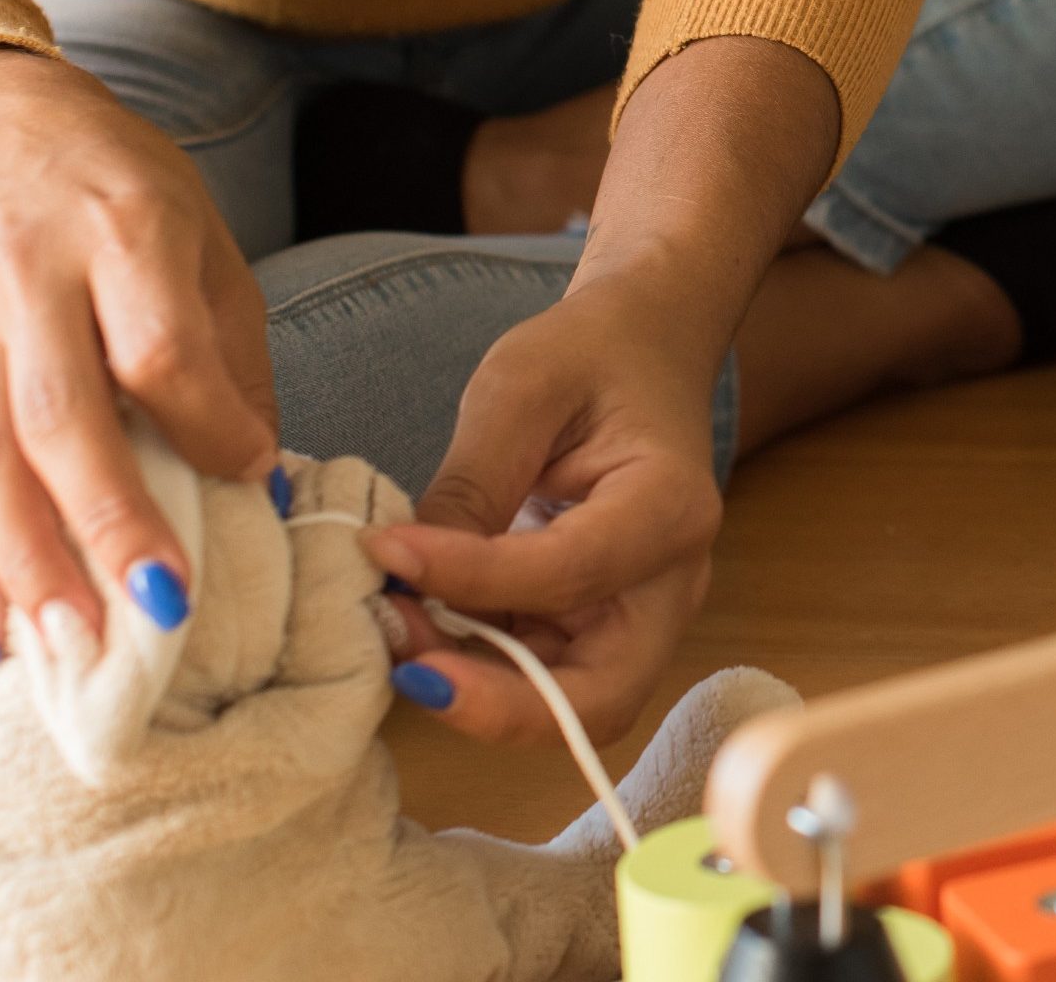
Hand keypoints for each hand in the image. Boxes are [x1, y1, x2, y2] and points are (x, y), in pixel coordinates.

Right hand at [0, 48, 279, 660]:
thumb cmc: (118, 187)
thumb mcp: (200, 235)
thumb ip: (230, 352)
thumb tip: (259, 475)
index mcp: (121, 235)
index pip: (158, 348)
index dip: (207, 424)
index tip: (254, 476)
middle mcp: (36, 288)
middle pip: (63, 416)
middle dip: (111, 518)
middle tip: (164, 605)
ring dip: (29, 563)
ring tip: (70, 644)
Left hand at [364, 270, 728, 745]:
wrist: (643, 350)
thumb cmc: (591, 355)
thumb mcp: (520, 388)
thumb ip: (471, 483)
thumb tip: (403, 573)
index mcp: (670, 507)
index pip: (570, 572)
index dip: (471, 578)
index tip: (383, 552)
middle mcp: (672, 584)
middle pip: (600, 696)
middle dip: (499, 704)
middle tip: (407, 669)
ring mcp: (642, 615)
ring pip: (569, 704)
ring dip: (479, 691)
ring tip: (396, 633)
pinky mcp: (602, 627)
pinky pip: (544, 678)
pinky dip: (479, 670)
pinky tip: (419, 623)